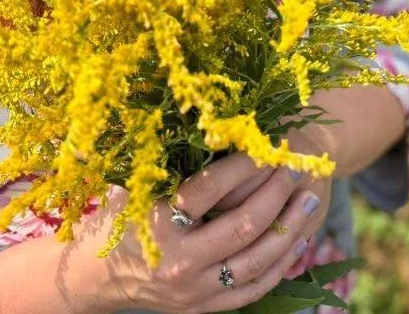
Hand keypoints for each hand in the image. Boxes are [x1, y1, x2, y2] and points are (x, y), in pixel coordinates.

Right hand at [61, 153, 322, 313]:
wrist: (97, 279)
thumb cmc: (120, 218)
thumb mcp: (136, 185)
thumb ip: (167, 157)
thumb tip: (206, 113)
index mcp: (159, 222)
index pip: (211, 187)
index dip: (244, 163)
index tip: (268, 142)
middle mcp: (179, 261)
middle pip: (243, 224)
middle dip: (277, 190)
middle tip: (298, 165)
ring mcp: (196, 291)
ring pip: (258, 260)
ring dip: (290, 226)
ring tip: (311, 197)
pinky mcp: (207, 310)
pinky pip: (256, 287)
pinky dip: (282, 262)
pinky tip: (299, 237)